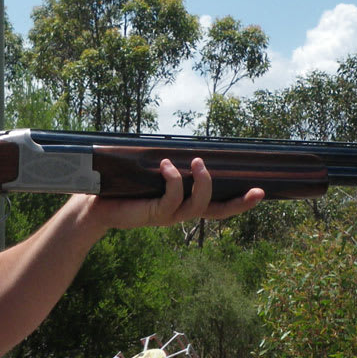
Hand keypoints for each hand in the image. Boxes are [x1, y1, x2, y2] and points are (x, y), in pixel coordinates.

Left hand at [86, 158, 263, 231]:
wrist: (96, 205)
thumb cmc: (124, 186)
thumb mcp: (150, 173)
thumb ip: (168, 163)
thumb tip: (182, 140)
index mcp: (183, 205)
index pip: (217, 206)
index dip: (239, 203)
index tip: (260, 193)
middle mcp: (180, 213)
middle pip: (217, 212)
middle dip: (238, 203)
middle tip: (255, 190)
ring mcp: (169, 216)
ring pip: (198, 204)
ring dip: (202, 181)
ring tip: (197, 162)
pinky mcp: (154, 214)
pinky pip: (172, 197)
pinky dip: (174, 179)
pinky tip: (167, 166)